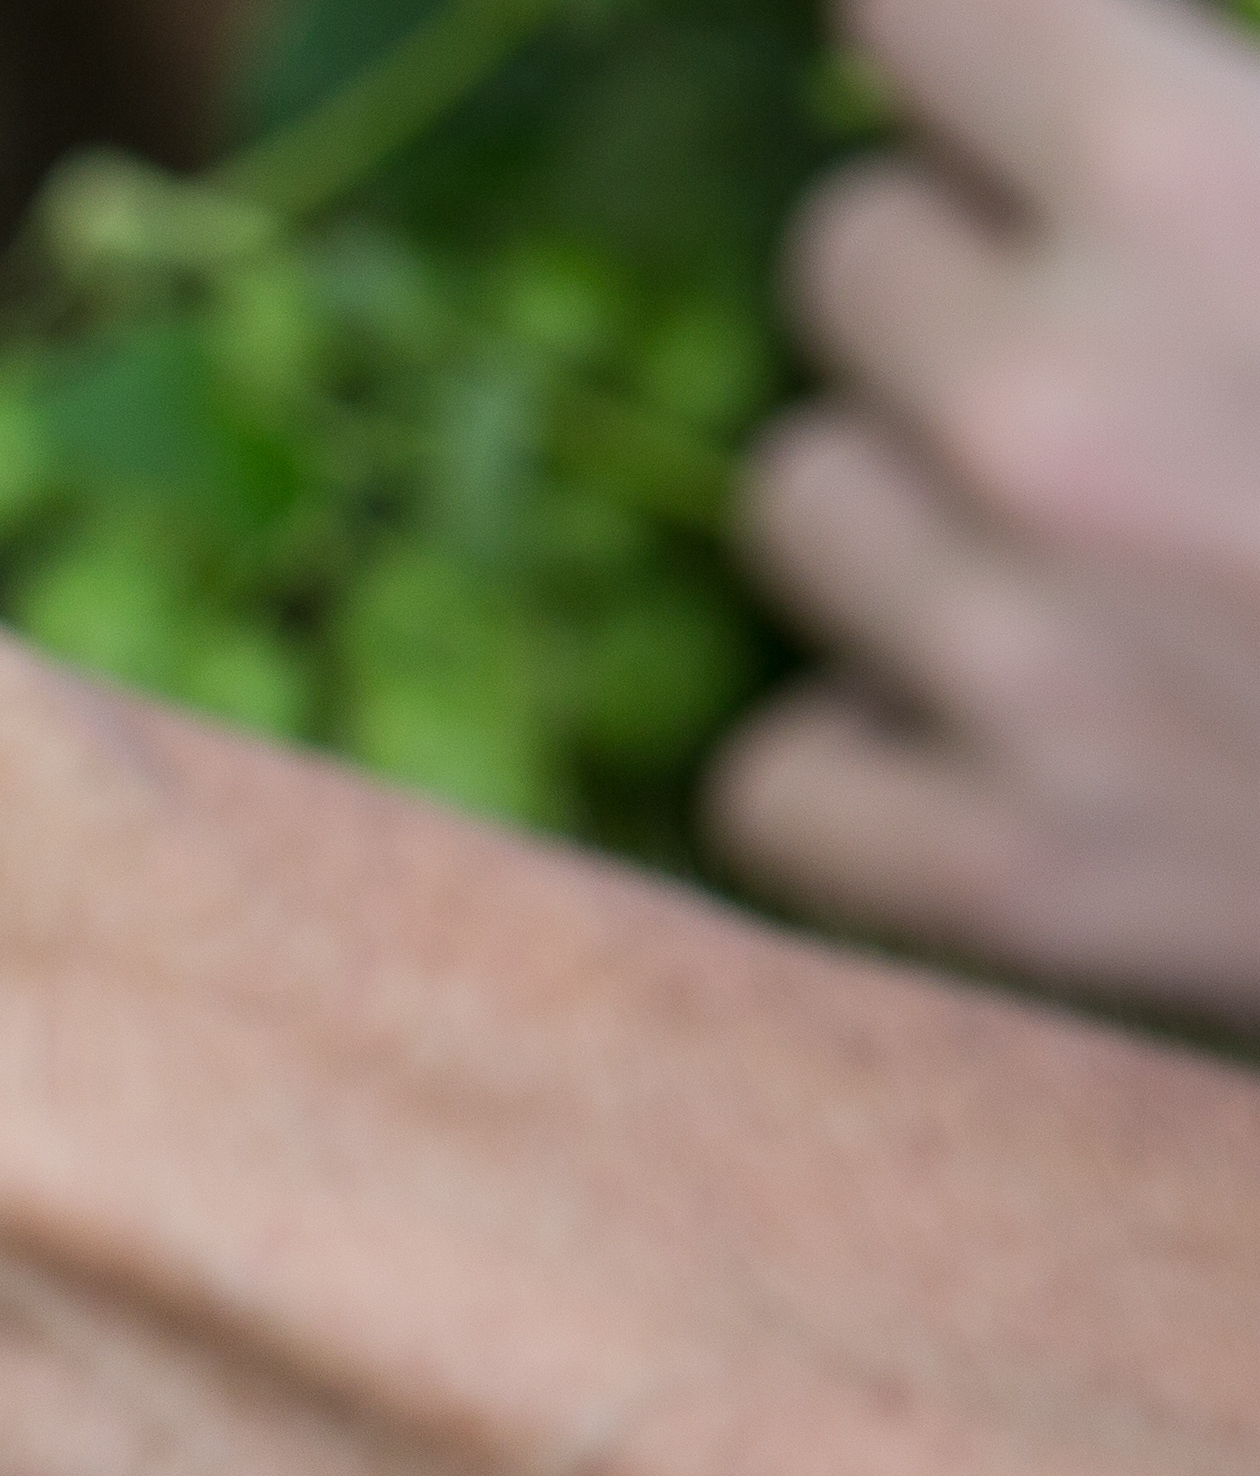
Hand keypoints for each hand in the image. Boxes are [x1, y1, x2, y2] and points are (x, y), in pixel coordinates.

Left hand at [714, 0, 1259, 1022]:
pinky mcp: (1006, 869)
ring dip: (919, 497)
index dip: (966, 42)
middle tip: (1140, 340)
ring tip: (1106, 525)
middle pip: (847, 261)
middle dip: (975, 277)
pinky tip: (1014, 713)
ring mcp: (1008, 660)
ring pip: (802, 498)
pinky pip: (782, 772)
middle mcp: (1047, 413)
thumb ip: (1243, 126)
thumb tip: (1156, 109)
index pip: (914, 8)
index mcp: (1189, 189)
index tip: (995, 67)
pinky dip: (876, 746)